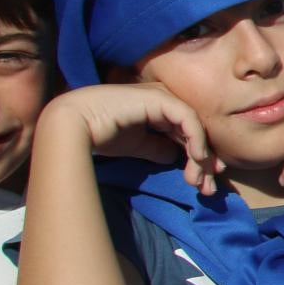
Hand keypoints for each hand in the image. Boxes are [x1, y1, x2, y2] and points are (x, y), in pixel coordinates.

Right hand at [47, 83, 222, 194]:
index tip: (204, 183)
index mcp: (158, 109)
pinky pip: (188, 119)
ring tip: (199, 181)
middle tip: (209, 188)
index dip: (198, 159)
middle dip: (204, 162)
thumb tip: (175, 157)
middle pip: (194, 132)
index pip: (186, 134)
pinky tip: (197, 159)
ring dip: (201, 157)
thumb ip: (157, 149)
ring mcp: (163, 96)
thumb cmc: (100, 133)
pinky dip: (196, 139)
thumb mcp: (137, 145)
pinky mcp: (160, 98)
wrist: (74, 125)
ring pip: (194, 127)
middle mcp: (164, 100)